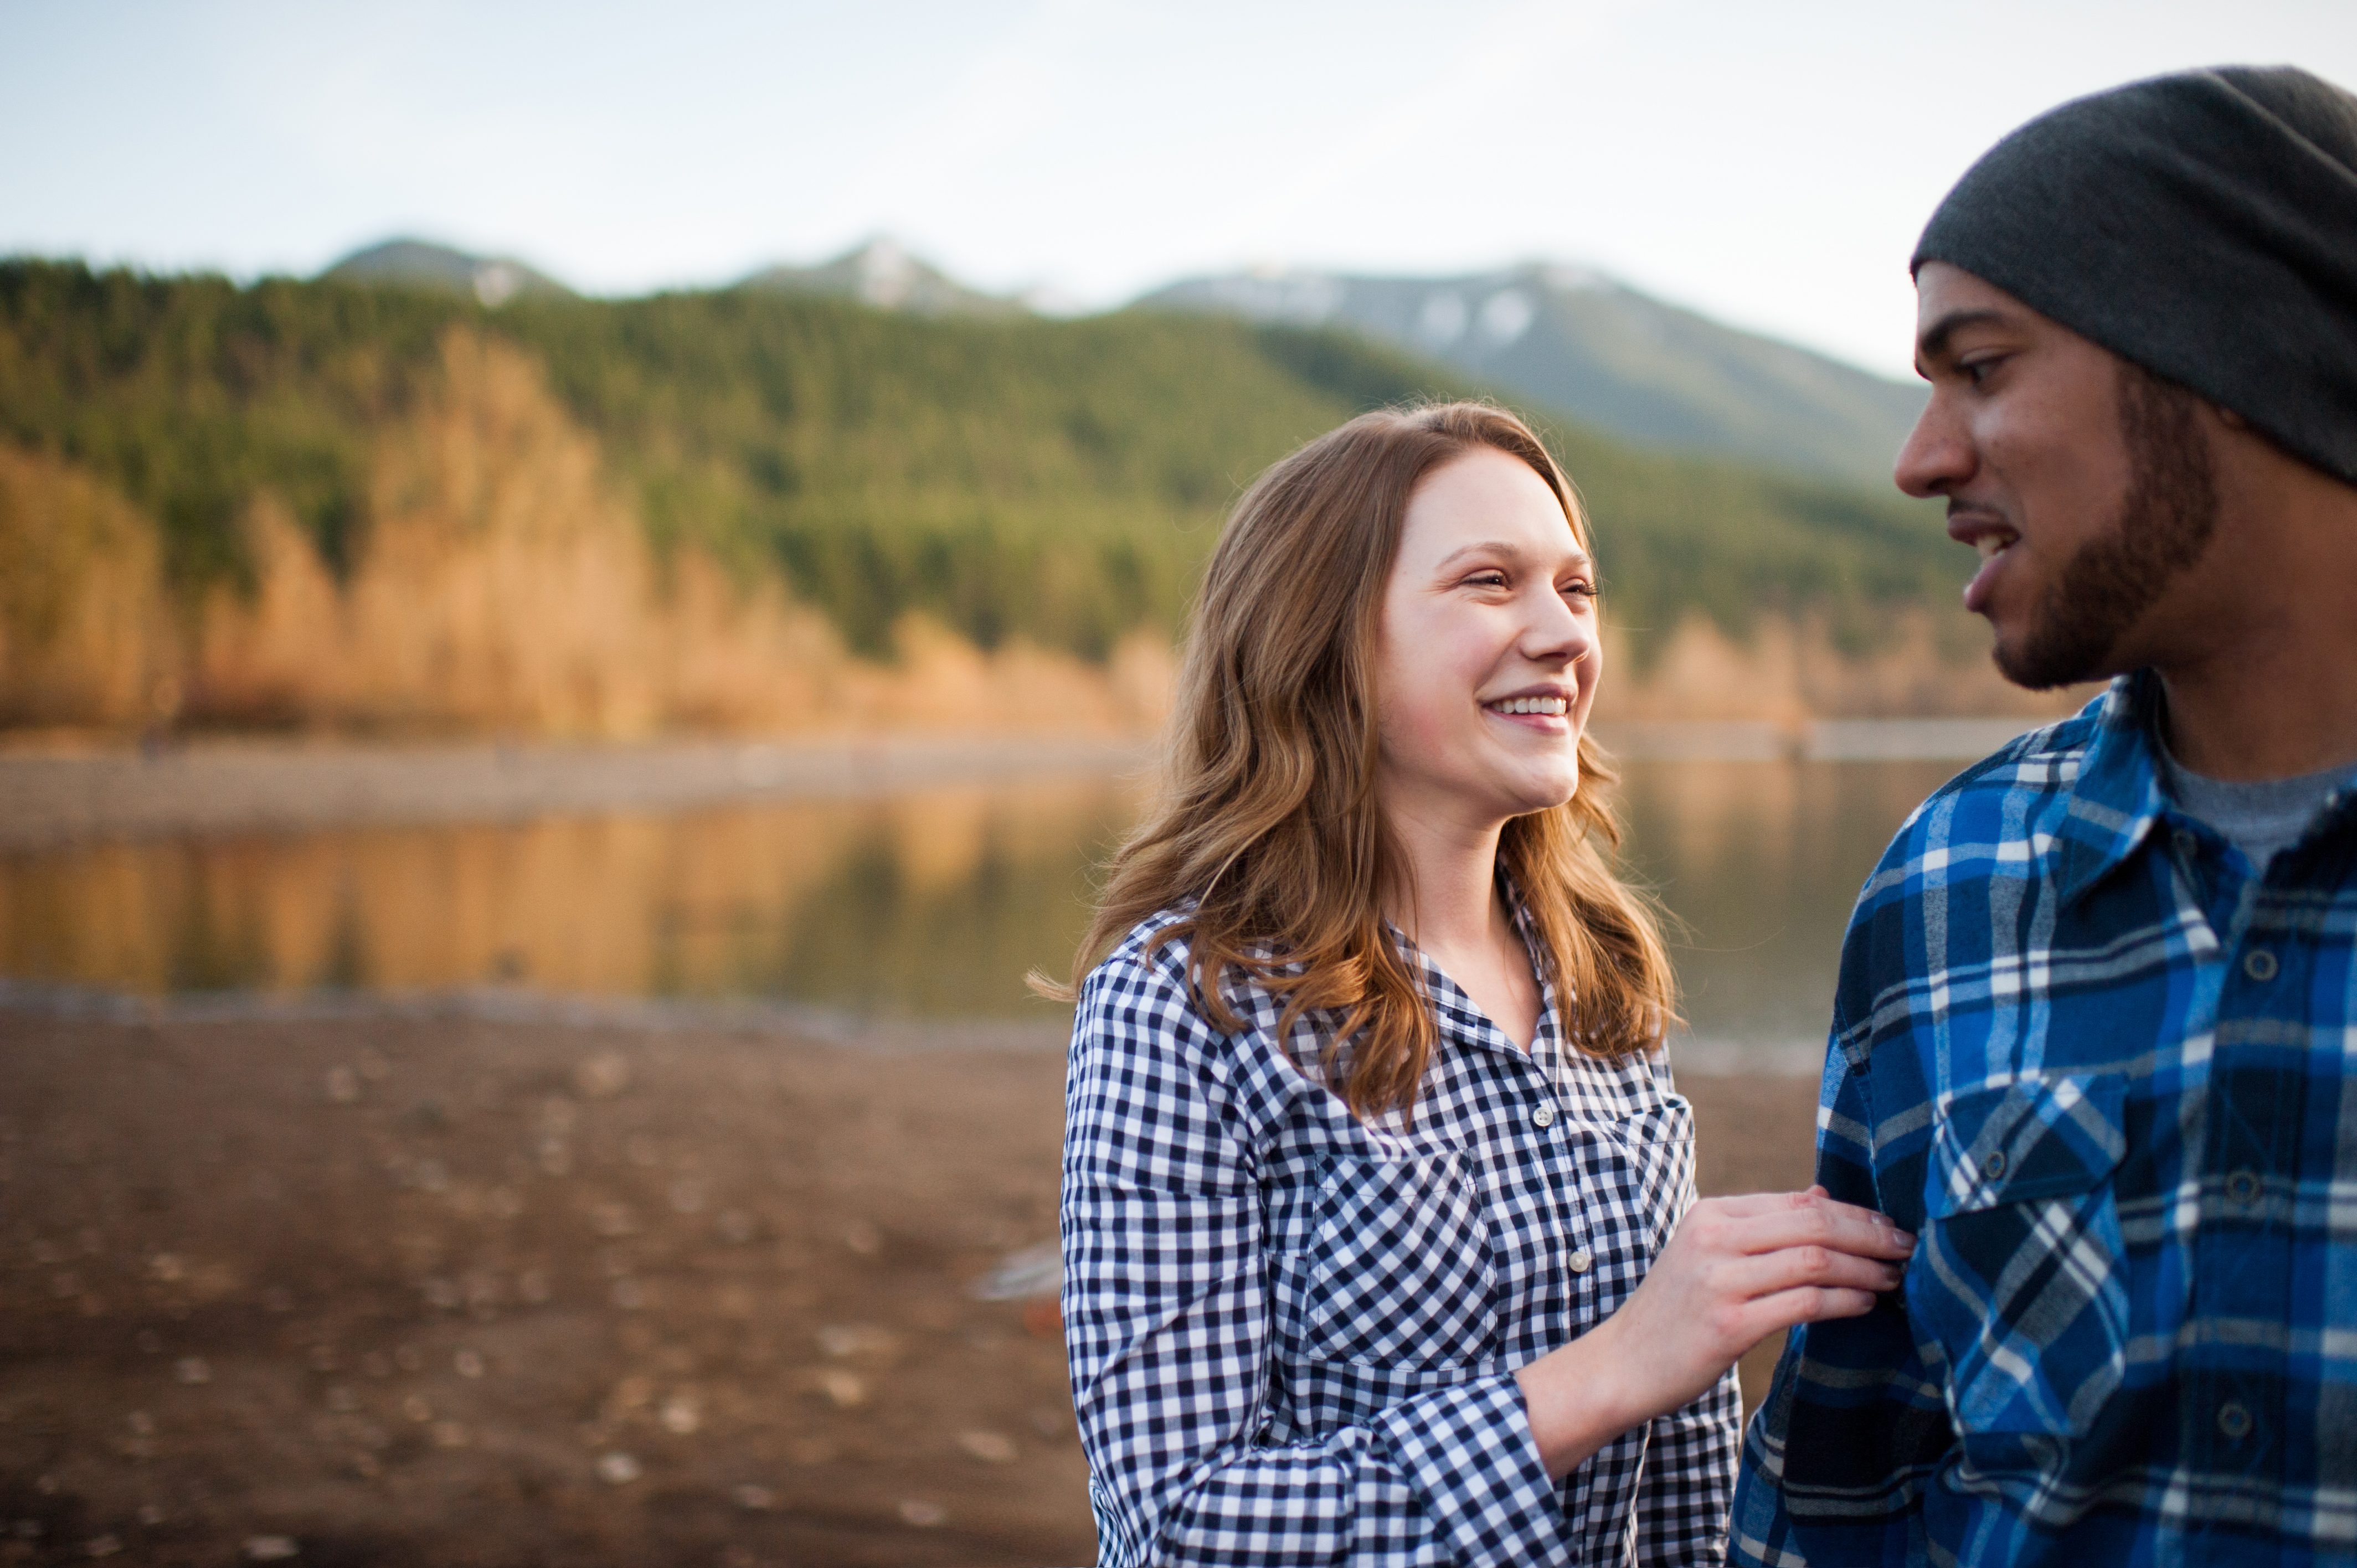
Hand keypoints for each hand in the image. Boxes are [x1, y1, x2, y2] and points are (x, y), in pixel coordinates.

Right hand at [1514, 1187, 1913, 1477]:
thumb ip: (1763, 1225)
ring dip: (1865, 1269)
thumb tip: (1823, 1196)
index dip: (1853, 1213)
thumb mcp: (1708, 1254)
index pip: (1799, 1202)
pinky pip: (1803, 1304)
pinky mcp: (1728, 1324)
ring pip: (1814, 1261)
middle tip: (1908, 1248)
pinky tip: (1865, 1304)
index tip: (1889, 1226)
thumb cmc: (1674, 1312)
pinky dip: (1844, 1301)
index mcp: (1710, 1215)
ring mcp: (1719, 1281)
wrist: (1621, 1364)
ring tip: (1893, 1279)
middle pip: (1813, 1224)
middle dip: (1870, 1235)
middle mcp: (1713, 1239)